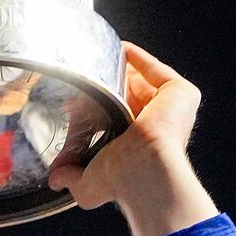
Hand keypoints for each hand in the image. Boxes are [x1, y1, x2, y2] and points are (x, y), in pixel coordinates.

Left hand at [47, 43, 216, 235]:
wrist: (144, 169)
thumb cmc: (122, 180)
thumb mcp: (86, 185)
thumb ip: (70, 178)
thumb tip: (55, 179)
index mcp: (138, 146)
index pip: (114, 121)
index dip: (94, 112)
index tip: (73, 107)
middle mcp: (155, 127)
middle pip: (125, 98)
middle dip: (103, 90)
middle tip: (79, 85)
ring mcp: (169, 109)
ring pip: (140, 82)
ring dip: (118, 72)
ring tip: (94, 62)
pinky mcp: (180, 94)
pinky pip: (156, 69)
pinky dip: (138, 58)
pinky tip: (118, 50)